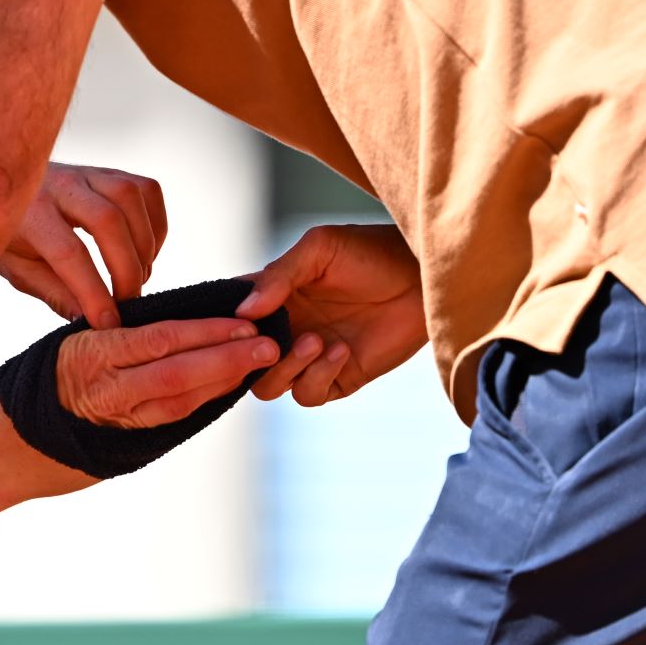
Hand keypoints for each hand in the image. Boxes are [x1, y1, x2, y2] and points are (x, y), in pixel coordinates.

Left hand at [0, 163, 170, 326]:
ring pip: (131, 195)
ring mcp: (87, 173)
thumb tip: (90, 321)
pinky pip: (146, 189)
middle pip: (107, 219)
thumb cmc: (12, 235)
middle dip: (126, 269)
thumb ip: (55, 293)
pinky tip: (143, 252)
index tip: (107, 322)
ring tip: (137, 277)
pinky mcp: (109, 172)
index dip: (93, 292)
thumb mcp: (20, 270)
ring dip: (144, 244)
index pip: (68, 252)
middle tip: (127, 303)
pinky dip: (154, 225)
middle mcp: (60, 185)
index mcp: (30, 212)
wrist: (3, 188)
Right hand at [55, 314, 284, 428]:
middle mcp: (106, 386)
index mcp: (94, 351)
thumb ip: (123, 327)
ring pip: (180, 400)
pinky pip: (174, 417)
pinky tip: (231, 384)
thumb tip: (183, 311)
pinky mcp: (128, 438)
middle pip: (176, 373)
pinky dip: (206, 399)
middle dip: (225, 358)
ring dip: (223, 380)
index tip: (242, 321)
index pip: (159, 339)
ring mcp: (118, 416)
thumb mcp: (78, 336)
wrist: (21, 433)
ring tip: (258, 362)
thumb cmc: (57, 370)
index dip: (204, 332)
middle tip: (267, 345)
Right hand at [235, 223, 426, 406]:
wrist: (422, 278)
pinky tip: (341, 350)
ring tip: (315, 339)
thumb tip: (244, 311)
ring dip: (287, 367)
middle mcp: (285, 330)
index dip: (223, 326)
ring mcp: (309, 358)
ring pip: (270, 386)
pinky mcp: (338, 379)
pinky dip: (318, 376)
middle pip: (241, 362)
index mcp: (272, 298)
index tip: (234, 323)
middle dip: (249, 356)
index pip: (229, 318)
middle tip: (271, 340)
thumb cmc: (371, 253)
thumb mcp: (320, 250)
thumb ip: (279, 276)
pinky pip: (310, 394)